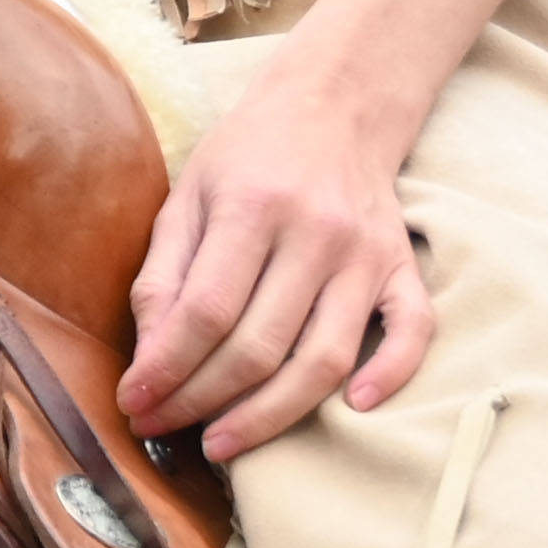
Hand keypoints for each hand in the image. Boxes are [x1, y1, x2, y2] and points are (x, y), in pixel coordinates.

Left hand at [117, 50, 436, 462]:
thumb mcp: (187, 197)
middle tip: (166, 427)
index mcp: (251, 207)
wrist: (334, 105)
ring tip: (222, 443)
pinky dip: (390, 375)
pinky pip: (412, 332)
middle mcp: (315, 233)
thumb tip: (150, 360)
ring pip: (323, 359)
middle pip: (259, 346)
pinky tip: (352, 408)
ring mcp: (366, 254)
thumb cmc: (248, 156)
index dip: (167, 369)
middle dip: (203, 401)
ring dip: (269, 416)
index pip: (206, 312)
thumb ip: (163, 276)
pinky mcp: (402, 267)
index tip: (136, 403)